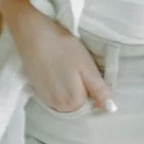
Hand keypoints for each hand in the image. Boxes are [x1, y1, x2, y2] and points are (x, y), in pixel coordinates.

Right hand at [0, 0, 116, 113]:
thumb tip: (111, 109)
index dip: (92, 85)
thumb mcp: (87, 66)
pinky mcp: (36, 91)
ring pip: (66, 99)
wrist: (33, 34)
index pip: (91, 101)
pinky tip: (55, 68)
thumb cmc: (63, 47)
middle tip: (76, 66)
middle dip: (81, 87)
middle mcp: (58, 107)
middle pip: (78, 102)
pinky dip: (58, 84)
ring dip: (69, 86)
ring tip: (65, 65)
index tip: (86, 68)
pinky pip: (54, 95)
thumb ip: (99, 90)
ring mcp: (45, 100)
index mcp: (73, 102)